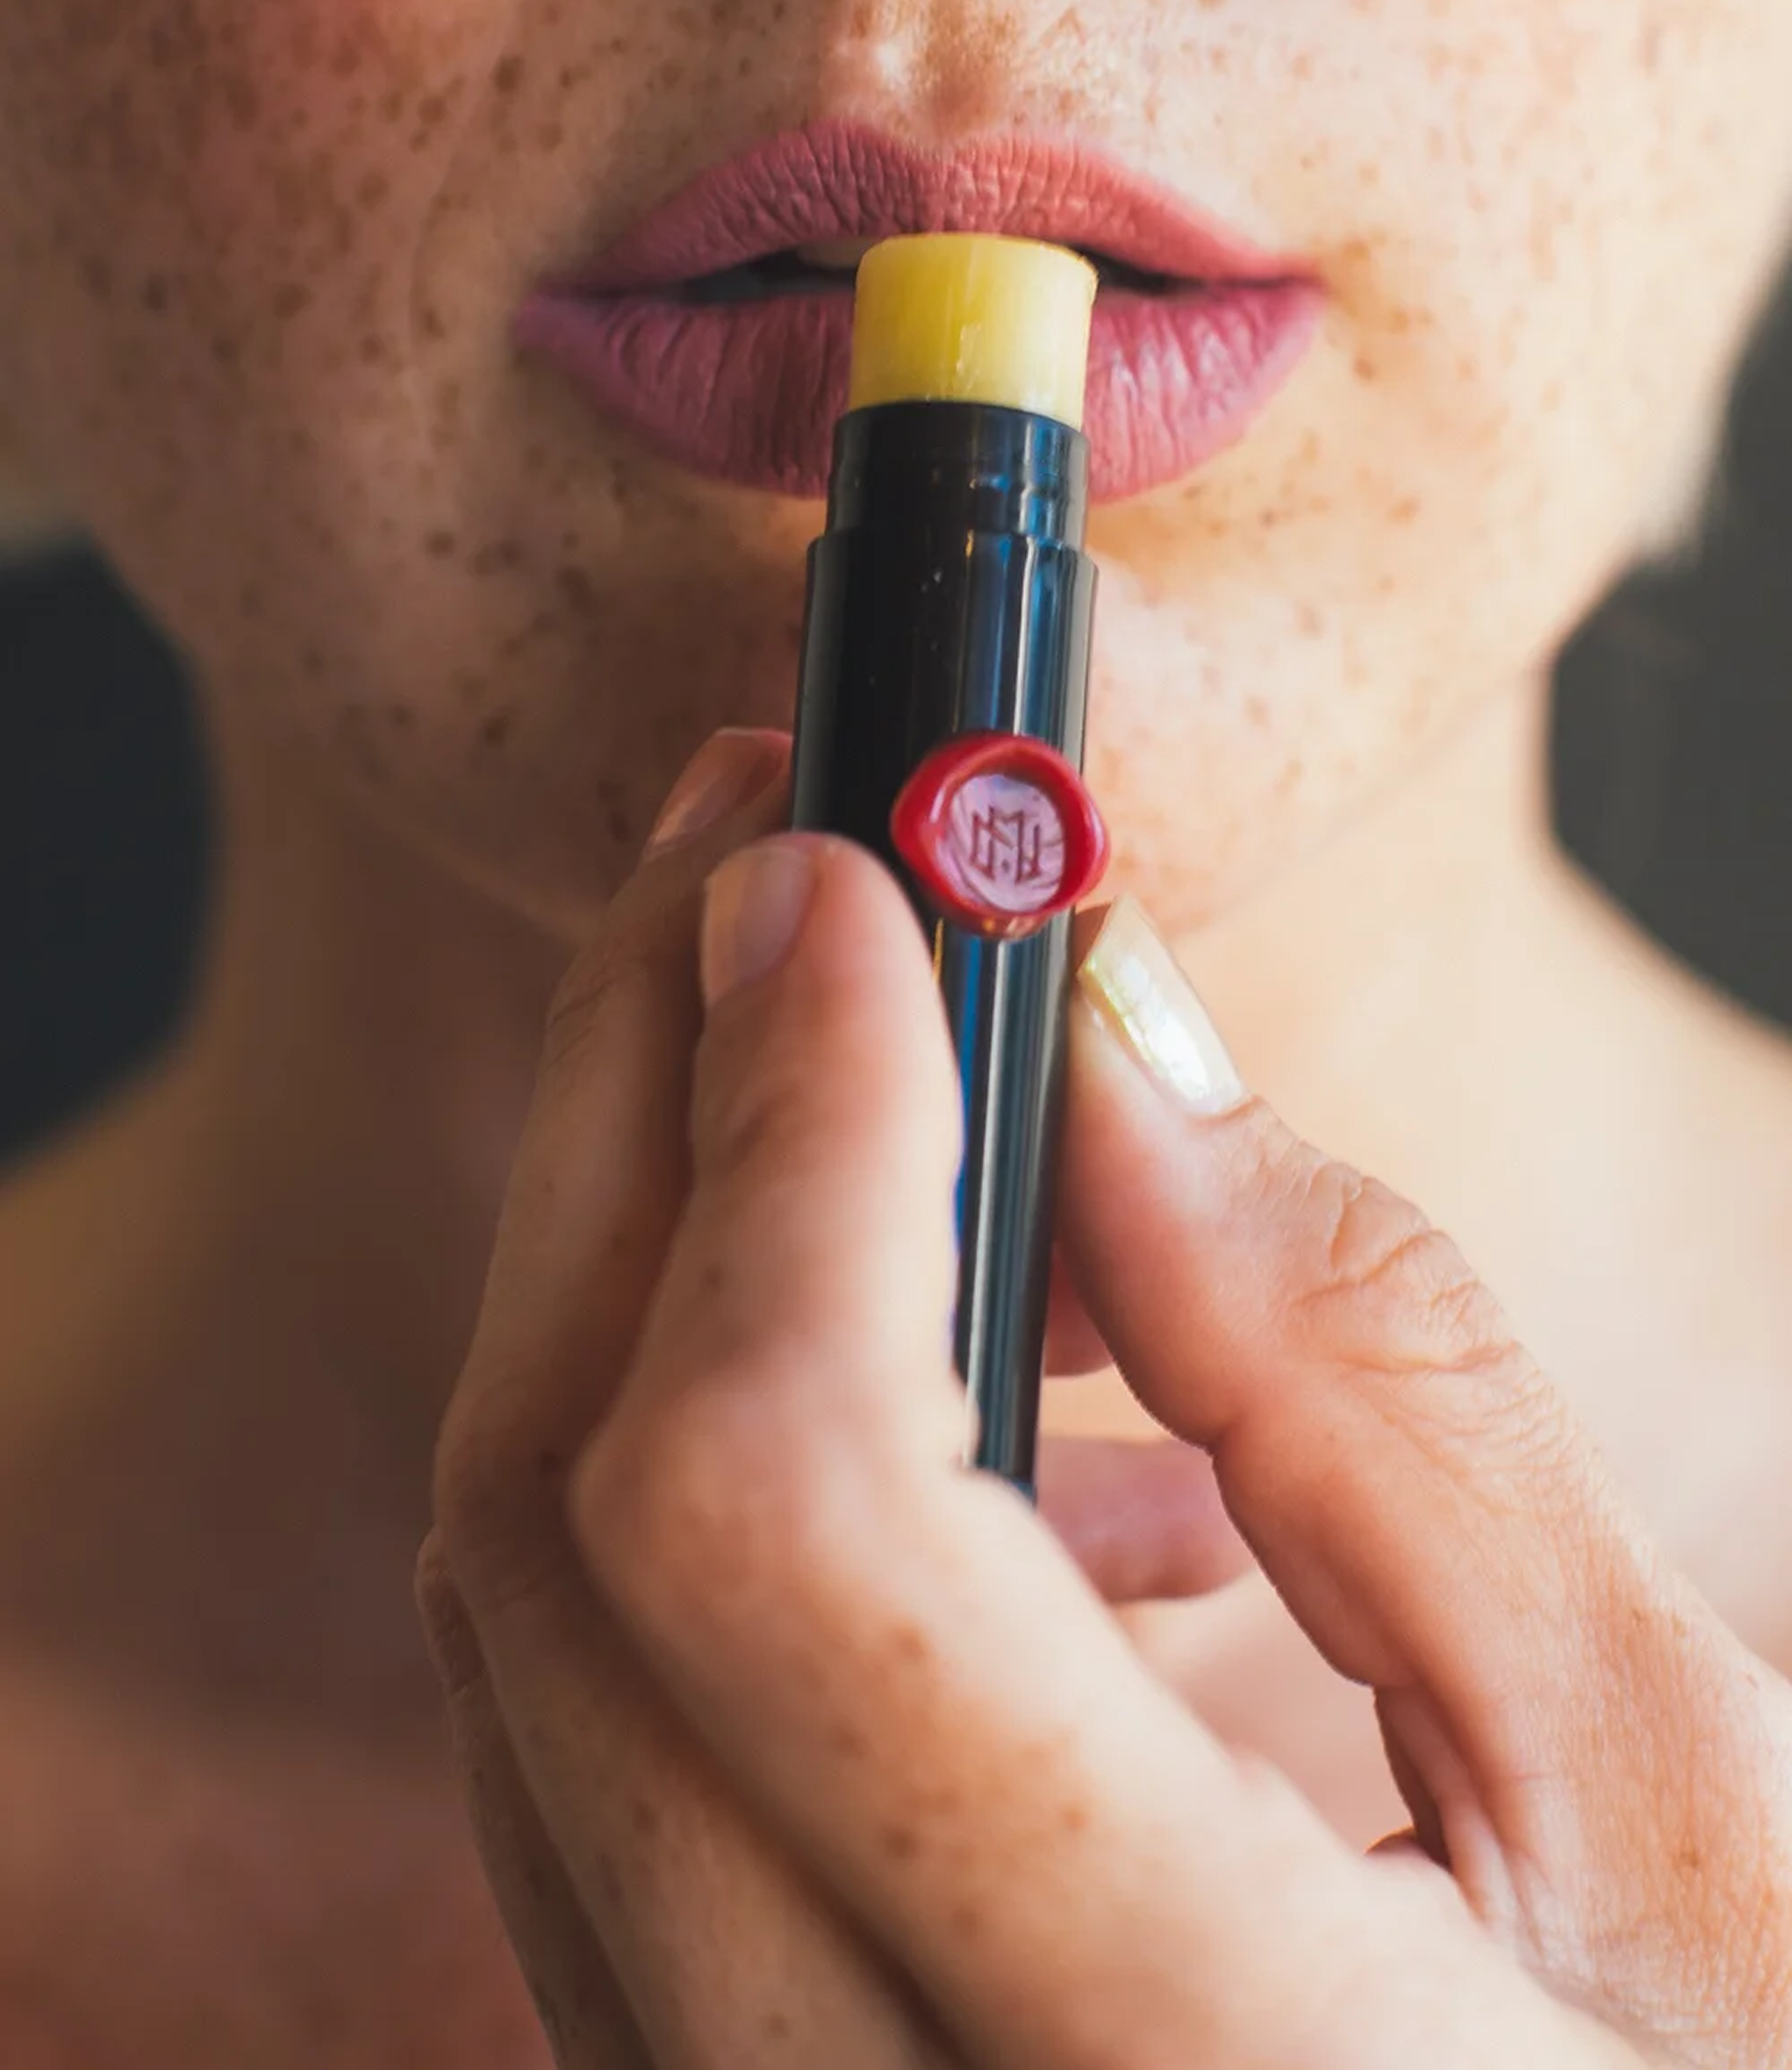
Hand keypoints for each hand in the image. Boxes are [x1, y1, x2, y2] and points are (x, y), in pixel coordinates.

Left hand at [421, 730, 1791, 2068]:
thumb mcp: (1686, 1790)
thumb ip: (1381, 1393)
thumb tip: (1092, 1027)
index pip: (779, 1514)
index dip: (790, 1129)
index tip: (843, 870)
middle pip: (561, 1534)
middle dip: (648, 1115)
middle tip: (780, 859)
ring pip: (536, 1630)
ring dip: (671, 1273)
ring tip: (896, 1087)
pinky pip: (621, 1739)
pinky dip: (738, 1488)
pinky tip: (995, 1419)